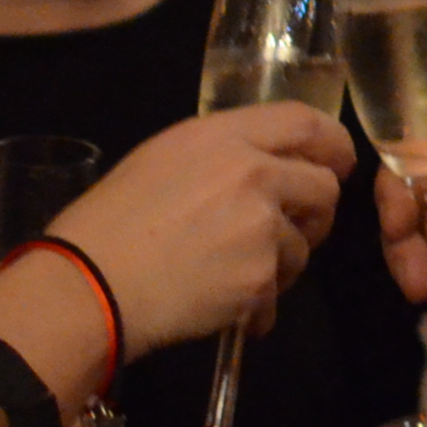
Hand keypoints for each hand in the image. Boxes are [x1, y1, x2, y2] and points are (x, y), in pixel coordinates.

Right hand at [57, 102, 353, 353]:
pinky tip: (225, 306)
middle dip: (314, 212)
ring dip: (282, 262)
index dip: (331, 143)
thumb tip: (266, 167)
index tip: (337, 162)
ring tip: (235, 273)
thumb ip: (221, 155)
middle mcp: (251, 172)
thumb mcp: (161, 160)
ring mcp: (261, 225)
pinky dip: (259, 304)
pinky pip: (280, 290)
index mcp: (221, 136)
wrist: (89, 284)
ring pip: (305, 243)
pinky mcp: (260, 276)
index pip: (304, 121)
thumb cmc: (109, 222)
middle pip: (324, 185)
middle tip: (289, 231)